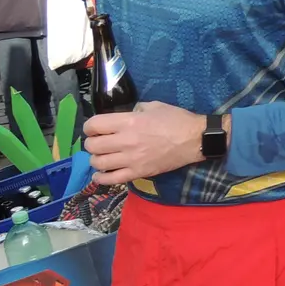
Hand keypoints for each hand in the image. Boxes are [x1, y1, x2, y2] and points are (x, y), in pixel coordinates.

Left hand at [83, 101, 212, 185]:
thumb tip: (123, 117)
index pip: (94, 125)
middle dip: (92, 143)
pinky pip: (111, 179)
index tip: (94, 128)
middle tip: (99, 142)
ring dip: (96, 159)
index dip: (90, 127)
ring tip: (103, 157)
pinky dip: (101, 178)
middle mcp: (125, 140)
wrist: (194, 140)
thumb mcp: (154, 106)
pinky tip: (100, 174)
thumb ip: (135, 110)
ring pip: (98, 163)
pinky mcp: (137, 172)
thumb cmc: (176, 119)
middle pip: (92, 146)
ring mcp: (131, 159)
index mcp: (128, 121)